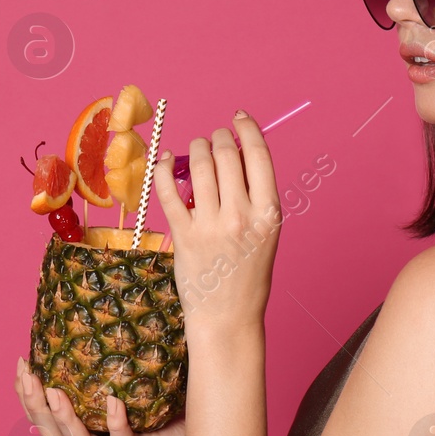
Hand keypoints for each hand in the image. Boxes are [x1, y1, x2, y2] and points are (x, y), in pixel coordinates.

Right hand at [14, 357, 185, 435]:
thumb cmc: (162, 410)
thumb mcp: (126, 388)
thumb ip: (104, 368)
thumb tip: (92, 318)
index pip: (44, 421)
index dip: (27, 397)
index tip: (21, 365)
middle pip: (52, 435)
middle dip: (35, 406)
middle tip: (28, 375)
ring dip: (63, 418)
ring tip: (53, 391)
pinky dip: (114, 421)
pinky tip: (112, 401)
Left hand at [152, 110, 281, 329]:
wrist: (228, 317)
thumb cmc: (249, 274)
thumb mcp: (267, 233)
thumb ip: (255, 196)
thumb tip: (237, 153)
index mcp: (269, 213)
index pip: (259, 155)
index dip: (247, 129)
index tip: (239, 118)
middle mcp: (241, 216)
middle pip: (227, 155)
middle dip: (219, 137)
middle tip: (214, 137)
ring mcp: (211, 226)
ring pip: (200, 166)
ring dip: (196, 149)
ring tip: (196, 149)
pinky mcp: (183, 236)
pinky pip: (168, 191)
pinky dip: (165, 169)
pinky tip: (167, 161)